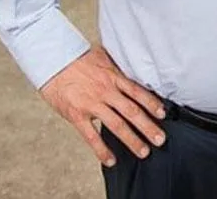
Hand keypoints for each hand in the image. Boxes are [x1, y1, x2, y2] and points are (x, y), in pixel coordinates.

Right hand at [39, 46, 166, 166]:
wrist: (54, 60)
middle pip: (131, 111)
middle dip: (148, 126)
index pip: (137, 91)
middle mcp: (106, 91)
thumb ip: (117, 66)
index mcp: (113, 76)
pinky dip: (102, 150)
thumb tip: (132, 66)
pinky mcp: (77, 115)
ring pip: (116, 125)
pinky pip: (91, 136)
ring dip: (132, 140)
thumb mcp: (103, 56)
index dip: (151, 103)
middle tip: (160, 139)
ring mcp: (92, 103)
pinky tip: (111, 160)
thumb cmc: (78, 58)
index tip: (163, 114)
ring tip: (143, 151)